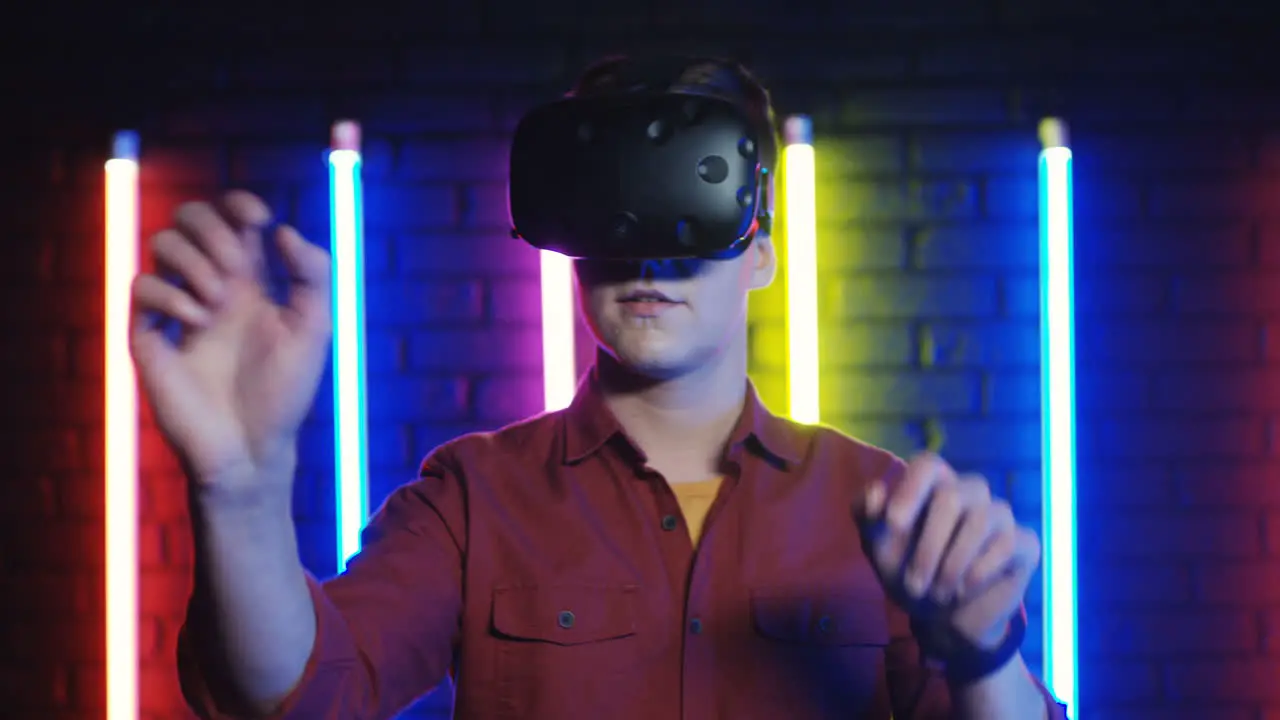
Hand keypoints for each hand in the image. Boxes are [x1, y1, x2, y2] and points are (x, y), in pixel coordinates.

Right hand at [129, 191, 331, 493]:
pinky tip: (198, 321)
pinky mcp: (150, 335)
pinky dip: (170, 293)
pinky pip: (140, 287)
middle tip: (235, 265)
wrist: (254, 448)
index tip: (258, 217)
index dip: (240, 203)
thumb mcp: (314, 329)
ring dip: (192, 260)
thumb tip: (281, 230)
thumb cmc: (286, 393)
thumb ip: (312, 275)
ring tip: (218, 301)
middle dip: (212, 227)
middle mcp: (212, 286)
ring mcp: (179, 308)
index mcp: (252, 280)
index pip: (233, 218)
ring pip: (161, 244)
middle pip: (190, 218)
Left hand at [855, 453, 1040, 649]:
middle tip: (914, 585)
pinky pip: (1008, 543)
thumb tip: (875, 491)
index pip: (928, 464)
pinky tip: (964, 589)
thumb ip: (867, 516)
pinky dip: (980, 571)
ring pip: (981, 520)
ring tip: (937, 592)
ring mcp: (999, 515)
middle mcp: (969, 492)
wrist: (943, 620)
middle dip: (927, 547)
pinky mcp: (1023, 543)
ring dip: (952, 564)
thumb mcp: (877, 548)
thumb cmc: (908, 573)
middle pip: (952, 497)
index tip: (892, 525)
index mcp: (934, 486)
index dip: (910, 490)